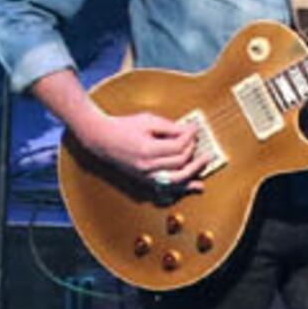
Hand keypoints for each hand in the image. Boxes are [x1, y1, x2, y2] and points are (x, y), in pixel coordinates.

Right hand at [81, 105, 205, 189]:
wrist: (102, 139)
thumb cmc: (123, 127)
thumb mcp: (147, 121)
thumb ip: (169, 127)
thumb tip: (188, 132)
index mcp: (148, 150)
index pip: (178, 146)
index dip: (190, 136)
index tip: (195, 129)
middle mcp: (148, 167)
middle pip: (180, 162)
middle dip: (192, 151)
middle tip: (199, 142)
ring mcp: (146, 176)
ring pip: (177, 179)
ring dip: (194, 171)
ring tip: (205, 163)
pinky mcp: (145, 181)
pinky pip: (168, 187)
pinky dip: (183, 187)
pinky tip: (195, 185)